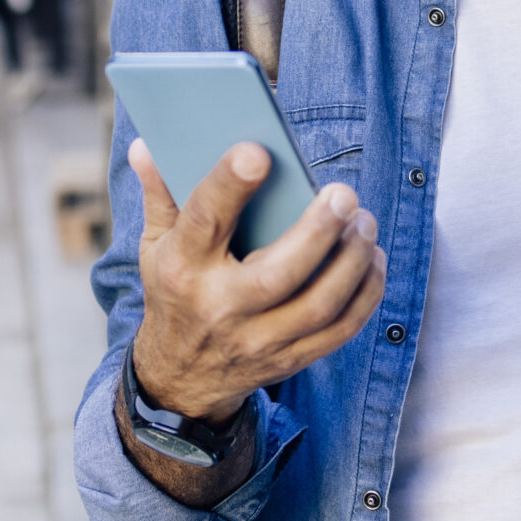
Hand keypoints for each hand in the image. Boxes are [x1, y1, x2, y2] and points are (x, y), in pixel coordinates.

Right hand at [129, 138, 386, 424]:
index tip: (259, 152)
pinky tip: (372, 258)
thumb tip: (148, 144)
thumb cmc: (174, 293)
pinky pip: (341, 330)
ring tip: (364, 222)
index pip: (204, 222)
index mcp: (182, 268)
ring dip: (352, 260)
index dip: (230, 185)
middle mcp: (220, 308)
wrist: (180, 377)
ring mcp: (258, 341)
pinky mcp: (289, 360)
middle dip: (319, 230)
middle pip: (278, 273)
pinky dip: (366, 292)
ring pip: (319, 304)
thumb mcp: (155, 245)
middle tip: (344, 194)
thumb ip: (160, 193)